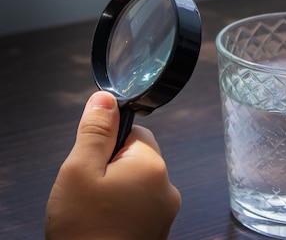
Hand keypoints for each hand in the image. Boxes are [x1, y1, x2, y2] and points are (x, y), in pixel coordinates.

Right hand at [45, 92, 180, 239]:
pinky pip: (139, 207)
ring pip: (137, 185)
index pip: (136, 132)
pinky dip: (121, 211)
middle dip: (111, 168)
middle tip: (90, 191)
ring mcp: (165, 212)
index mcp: (154, 166)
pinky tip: (103, 224)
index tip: (93, 163)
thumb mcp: (80, 170)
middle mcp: (168, 187)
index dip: (109, 144)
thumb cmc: (85, 229)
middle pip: (137, 159)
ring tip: (95, 212)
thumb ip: (95, 131)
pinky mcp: (157, 231)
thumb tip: (106, 98)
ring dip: (116, 191)